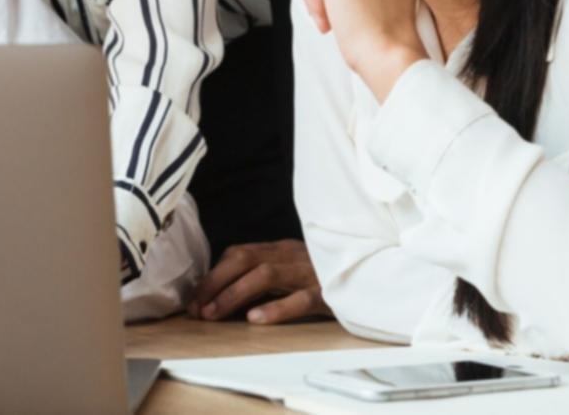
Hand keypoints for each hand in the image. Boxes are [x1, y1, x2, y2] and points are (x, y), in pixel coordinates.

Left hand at [187, 240, 333, 323]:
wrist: (374, 270)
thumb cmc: (327, 273)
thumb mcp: (294, 268)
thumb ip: (266, 274)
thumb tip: (225, 296)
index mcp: (281, 249)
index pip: (238, 253)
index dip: (213, 274)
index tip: (193, 297)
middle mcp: (291, 256)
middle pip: (245, 260)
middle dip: (215, 283)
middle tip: (196, 308)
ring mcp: (310, 271)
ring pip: (266, 276)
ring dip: (234, 294)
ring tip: (214, 314)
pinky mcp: (328, 292)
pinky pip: (300, 298)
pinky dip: (277, 308)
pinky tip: (256, 319)